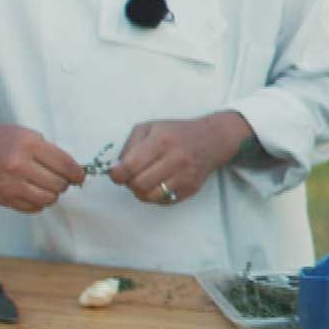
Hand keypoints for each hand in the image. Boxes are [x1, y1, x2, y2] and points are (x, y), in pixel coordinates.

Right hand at [0, 121, 84, 212]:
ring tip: (45, 185)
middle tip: (59, 178)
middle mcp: (18, 165)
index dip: (77, 173)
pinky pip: (32, 208)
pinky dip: (37, 203)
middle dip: (63, 183)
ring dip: (51, 194)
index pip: (66, 165)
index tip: (79, 176)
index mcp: (28, 145)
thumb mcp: (24, 134)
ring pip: (48, 199)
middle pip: (59, 184)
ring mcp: (9, 184)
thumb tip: (73, 171)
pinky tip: (32, 192)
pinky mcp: (2, 198)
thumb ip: (48, 151)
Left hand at [108, 111, 249, 205]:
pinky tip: (159, 184)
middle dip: (129, 183)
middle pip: (139, 184)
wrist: (212, 139)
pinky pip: (165, 201)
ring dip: (141, 192)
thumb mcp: (149, 128)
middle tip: (132, 177)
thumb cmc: (176, 133)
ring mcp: (186, 175)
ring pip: (150, 196)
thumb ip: (129, 146)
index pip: (131, 166)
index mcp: (162, 140)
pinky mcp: (192, 188)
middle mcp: (175, 158)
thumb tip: (117, 169)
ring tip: (144, 181)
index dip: (117, 174)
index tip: (117, 174)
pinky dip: (156, 196)